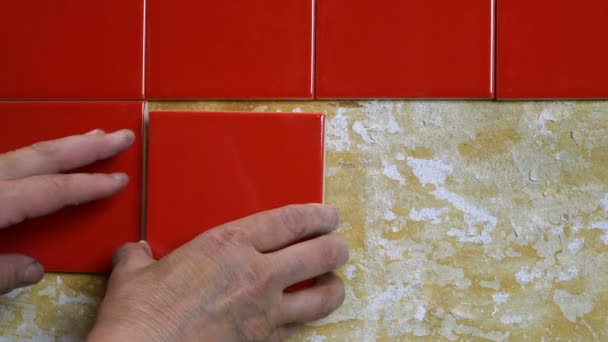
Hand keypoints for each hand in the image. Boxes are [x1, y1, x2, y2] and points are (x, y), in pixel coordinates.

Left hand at [0, 129, 134, 293]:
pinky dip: (39, 156)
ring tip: (94, 137)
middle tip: (121, 136)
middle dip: (87, 146)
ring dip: (64, 145)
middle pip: (43, 157)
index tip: (121, 179)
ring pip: (26, 152)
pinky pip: (12, 160)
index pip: (52, 190)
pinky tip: (49, 157)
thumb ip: (1, 273)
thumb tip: (34, 269)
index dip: (90, 185)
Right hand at [89, 204, 348, 340]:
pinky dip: (305, 322)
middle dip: (336, 248)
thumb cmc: (138, 315)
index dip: (317, 216)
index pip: (289, 221)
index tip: (329, 216)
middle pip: (319, 255)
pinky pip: (298, 329)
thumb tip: (134, 252)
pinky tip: (301, 318)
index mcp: (229, 245)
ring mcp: (265, 312)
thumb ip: (140, 257)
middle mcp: (256, 274)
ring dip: (334, 287)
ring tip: (333, 283)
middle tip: (339, 247)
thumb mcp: (135, 274)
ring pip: (322, 297)